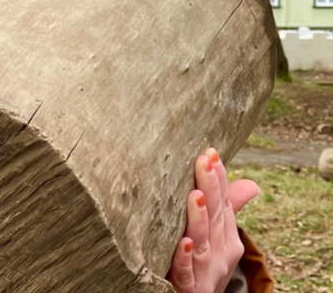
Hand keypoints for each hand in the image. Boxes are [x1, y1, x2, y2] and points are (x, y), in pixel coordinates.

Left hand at [168, 148, 259, 292]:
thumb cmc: (205, 264)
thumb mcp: (218, 237)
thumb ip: (228, 209)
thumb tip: (251, 183)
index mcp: (226, 237)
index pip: (224, 203)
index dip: (218, 179)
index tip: (210, 152)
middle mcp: (220, 252)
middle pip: (215, 217)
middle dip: (210, 188)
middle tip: (203, 161)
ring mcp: (205, 270)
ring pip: (202, 242)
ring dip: (199, 219)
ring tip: (195, 195)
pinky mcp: (188, 287)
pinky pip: (185, 272)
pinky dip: (183, 257)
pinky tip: (181, 243)